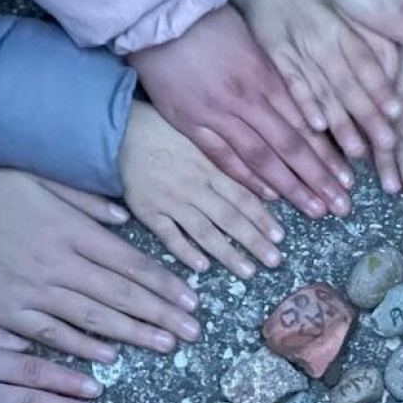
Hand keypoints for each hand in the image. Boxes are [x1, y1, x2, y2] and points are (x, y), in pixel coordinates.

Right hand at [0, 169, 199, 362]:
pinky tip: (110, 357)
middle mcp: (60, 263)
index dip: (165, 285)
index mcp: (74, 231)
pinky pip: (50, 334)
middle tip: (193, 333)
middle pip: (122, 294)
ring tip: (167, 346)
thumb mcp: (46, 179)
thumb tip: (127, 220)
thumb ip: (90, 202)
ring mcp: (33, 289)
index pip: (132, 263)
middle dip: (162, 315)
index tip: (192, 301)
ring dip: (134, 334)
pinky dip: (81, 346)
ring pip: (94, 317)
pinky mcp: (6, 311)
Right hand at [120, 103, 283, 278]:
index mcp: (209, 168)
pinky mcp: (147, 211)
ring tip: (248, 271)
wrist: (122, 131)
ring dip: (227, 252)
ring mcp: (170, 200)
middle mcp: (193, 186)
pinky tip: (202, 267)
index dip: (263, 219)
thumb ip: (231, 165)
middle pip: (229, 218)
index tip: (281, 238)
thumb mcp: (204, 141)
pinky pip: (168, 235)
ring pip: (203, 230)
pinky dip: (185, 251)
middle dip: (254, 241)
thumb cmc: (168, 134)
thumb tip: (268, 190)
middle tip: (275, 261)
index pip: (243, 197)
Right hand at [130, 7, 351, 218]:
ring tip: (314, 209)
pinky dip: (247, 179)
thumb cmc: (209, 24)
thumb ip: (275, 78)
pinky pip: (223, 157)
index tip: (347, 178)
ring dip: (290, 188)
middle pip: (291, 147)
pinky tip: (269, 197)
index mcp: (267, 78)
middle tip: (341, 205)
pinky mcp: (190, 124)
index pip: (306, 124)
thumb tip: (302, 105)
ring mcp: (218, 115)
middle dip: (319, 179)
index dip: (328, 154)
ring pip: (261, 159)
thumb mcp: (254, 44)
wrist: (159, 20)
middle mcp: (248, 101)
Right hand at [235, 0, 400, 161]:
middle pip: (349, 83)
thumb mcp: (343, 18)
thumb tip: (396, 81)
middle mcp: (323, 42)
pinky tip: (317, 128)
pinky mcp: (275, 58)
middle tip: (387, 144)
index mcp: (343, 31)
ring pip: (324, 90)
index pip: (366, 61)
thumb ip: (369, 47)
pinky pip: (292, 84)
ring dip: (341, 123)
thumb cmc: (313, 6)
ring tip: (357, 151)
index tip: (398, 113)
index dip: (381, 86)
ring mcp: (298, 51)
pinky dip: (305, 105)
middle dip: (369, 116)